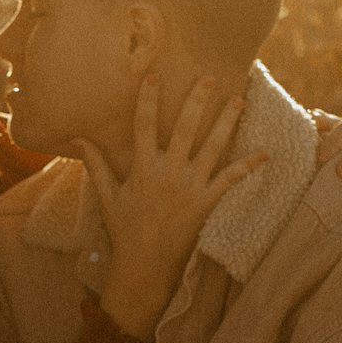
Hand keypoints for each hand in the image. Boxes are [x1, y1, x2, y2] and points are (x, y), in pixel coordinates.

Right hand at [76, 69, 265, 338]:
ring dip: (226, 122)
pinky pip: (231, 180)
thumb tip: (77, 138)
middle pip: (185, 128)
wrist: (145, 266)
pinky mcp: (207, 203)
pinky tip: (265, 153)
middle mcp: (169, 173)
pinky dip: (248, 166)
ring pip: (213, 147)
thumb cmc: (124, 230)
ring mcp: (190, 187)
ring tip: (238, 100)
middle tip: (210, 77)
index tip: (153, 76)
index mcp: (143, 168)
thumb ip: (96, 164)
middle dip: (198, 101)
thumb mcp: (107, 196)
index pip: (143, 126)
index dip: (148, 100)